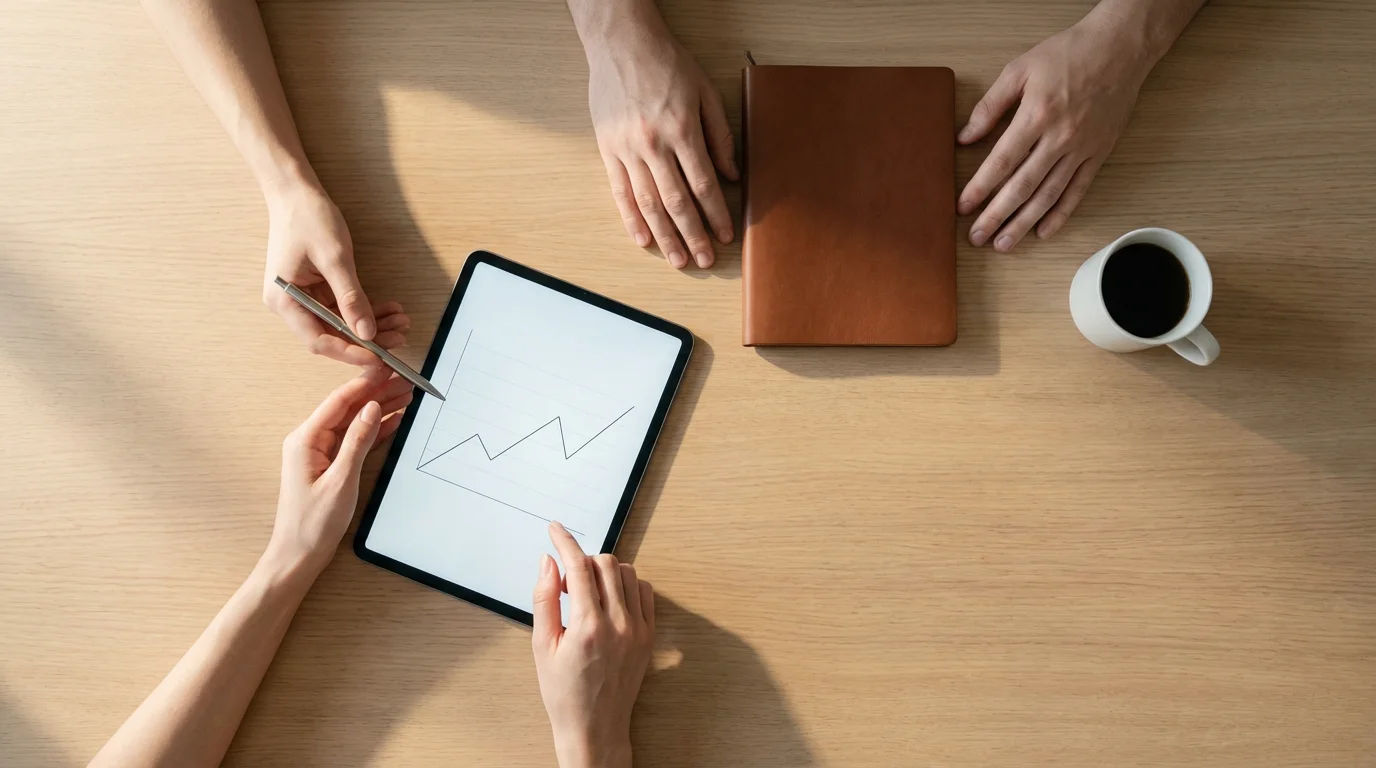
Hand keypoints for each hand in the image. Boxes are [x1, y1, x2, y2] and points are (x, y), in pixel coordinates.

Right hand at [262, 184, 410, 363]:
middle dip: (367, 339)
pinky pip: (341, 308)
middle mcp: (289, 304)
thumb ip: (350, 297)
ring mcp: (302, 298)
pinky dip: (364, 309)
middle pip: (330, 335)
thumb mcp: (334, 258)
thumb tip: (367, 332)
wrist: (295, 192)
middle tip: (400, 337)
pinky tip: (389, 310)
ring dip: (370, 325)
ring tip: (401, 322)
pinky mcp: (314, 290)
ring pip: (340, 323)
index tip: (379, 356)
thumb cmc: (308, 218)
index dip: (350, 352)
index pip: (318, 340)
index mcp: (284, 300)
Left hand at [267, 368, 412, 572]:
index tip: (389, 369)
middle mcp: (310, 440)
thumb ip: (357, 441)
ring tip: (406, 396)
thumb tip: (371, 408)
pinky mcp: (329, 464)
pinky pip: (355, 440)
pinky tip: (394, 420)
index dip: (365, 384)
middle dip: (377, 394)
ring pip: (354, 422)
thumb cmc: (313, 523)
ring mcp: (320, 452)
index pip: (339, 401)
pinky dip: (374, 430)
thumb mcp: (341, 480)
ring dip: (379, 409)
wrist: (299, 555)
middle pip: (348, 408)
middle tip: (406, 381)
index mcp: (306, 439)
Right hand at [533, 523, 653, 767]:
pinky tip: (609, 600)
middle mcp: (618, 624)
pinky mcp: (649, 636)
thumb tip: (548, 562)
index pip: (578, 567)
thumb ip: (544, 599)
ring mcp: (638, 629)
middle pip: (605, 563)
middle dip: (583, 561)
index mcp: (587, 627)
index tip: (555, 529)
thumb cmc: (563, 692)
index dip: (565, 542)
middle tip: (567, 582)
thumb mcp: (540, 646)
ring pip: (626, 573)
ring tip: (587, 594)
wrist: (595, 727)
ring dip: (604, 572)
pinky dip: (626, 585)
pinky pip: (643, 591)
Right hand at [585, 15, 736, 269]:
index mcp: (682, 130)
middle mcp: (654, 144)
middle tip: (704, 261)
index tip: (726, 236)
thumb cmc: (667, 65)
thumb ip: (720, 135)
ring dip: (665, 236)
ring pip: (648, 203)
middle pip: (677, 201)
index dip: (717, 214)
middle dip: (694, 235)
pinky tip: (643, 240)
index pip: (703, 184)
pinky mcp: (608, 150)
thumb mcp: (706, 92)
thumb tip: (732, 174)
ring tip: (678, 260)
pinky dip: (632, 219)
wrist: (622, 43)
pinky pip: (620, 192)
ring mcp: (628, 150)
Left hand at [958, 16, 1155, 250]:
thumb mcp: (1019, 69)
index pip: (1002, 161)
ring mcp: (1081, 148)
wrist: (1120, 48)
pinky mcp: (1098, 153)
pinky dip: (1061, 214)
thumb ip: (990, 106)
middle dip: (996, 216)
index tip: (962, 208)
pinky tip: (1044, 232)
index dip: (980, 188)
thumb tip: (965, 137)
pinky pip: (1078, 190)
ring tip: (1004, 244)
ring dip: (1024, 223)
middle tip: (977, 238)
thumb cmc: (1067, 54)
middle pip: (1022, 186)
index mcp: (1036, 115)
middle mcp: (1060, 137)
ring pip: (1049, 195)